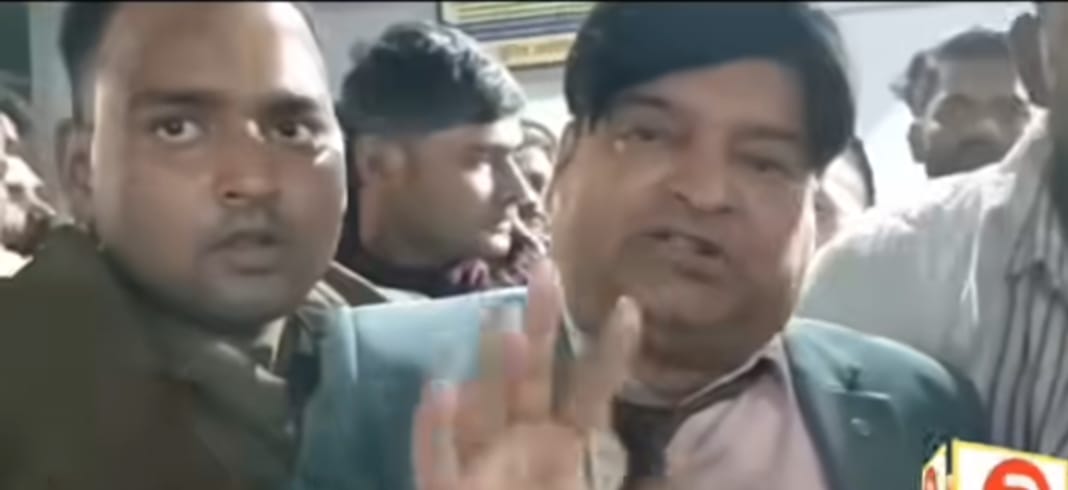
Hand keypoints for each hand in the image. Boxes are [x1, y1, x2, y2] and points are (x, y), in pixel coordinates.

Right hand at [413, 260, 640, 489]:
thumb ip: (648, 486)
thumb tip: (682, 466)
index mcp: (566, 443)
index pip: (591, 389)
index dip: (609, 352)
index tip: (627, 306)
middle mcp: (523, 438)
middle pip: (533, 373)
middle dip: (540, 323)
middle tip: (546, 270)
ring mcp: (482, 458)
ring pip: (486, 403)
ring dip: (492, 364)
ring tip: (497, 319)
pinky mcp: (445, 487)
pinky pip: (437, 456)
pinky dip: (435, 427)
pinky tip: (439, 391)